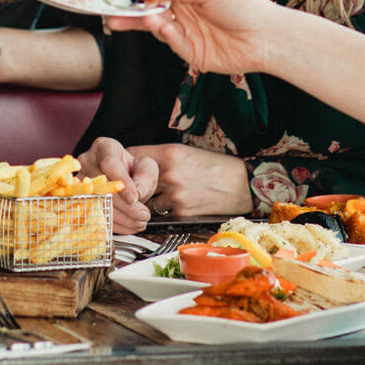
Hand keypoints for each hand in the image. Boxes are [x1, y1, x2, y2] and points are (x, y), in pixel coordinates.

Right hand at [76, 137, 157, 233]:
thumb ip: (144, 178)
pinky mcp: (77, 198)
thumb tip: (136, 195)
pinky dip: (113, 224)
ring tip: (139, 223)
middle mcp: (87, 161)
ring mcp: (78, 180)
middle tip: (143, 216)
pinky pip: (93, 215)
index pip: (110, 165)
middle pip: (103, 188)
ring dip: (121, 218)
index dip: (122, 184)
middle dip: (126, 207)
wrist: (120, 176)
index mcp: (104, 148)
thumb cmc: (132, 169)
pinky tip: (128, 226)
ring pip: (97, 204)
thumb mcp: (146, 167)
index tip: (135, 199)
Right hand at [104, 0, 284, 75]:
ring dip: (150, 25)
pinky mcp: (193, 55)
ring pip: (159, 31)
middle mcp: (185, 15)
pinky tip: (168, 28)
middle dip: (131, 16)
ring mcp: (189, 36)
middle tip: (110, 17)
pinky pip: (174, 45)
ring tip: (147, 19)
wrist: (266, 36)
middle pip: (151, 15)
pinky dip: (168, 37)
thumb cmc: (242, 6)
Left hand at [130, 144, 252, 217]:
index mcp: (169, 154)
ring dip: (151, 199)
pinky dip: (166, 209)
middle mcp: (169, 174)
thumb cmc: (214, 166)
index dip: (125, 160)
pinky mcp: (181, 213)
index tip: (123, 164)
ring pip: (146, 200)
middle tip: (141, 183)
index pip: (131, 154)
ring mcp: (175, 195)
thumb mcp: (186, 152)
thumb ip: (161, 157)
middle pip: (134, 181)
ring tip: (169, 193)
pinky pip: (162, 212)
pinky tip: (180, 202)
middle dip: (136, 183)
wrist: (241, 184)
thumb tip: (136, 162)